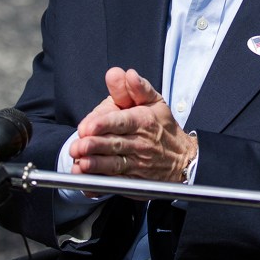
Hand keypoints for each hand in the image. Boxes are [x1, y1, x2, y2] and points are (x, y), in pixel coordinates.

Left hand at [69, 67, 196, 182]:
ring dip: (95, 166)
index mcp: (143, 120)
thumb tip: (127, 74)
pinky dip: (100, 185)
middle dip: (94, 146)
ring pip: (113, 165)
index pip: (121, 121)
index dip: (103, 124)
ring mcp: (136, 164)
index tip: (87, 127)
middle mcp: (139, 143)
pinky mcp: (132, 181)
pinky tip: (87, 183)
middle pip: (114, 144)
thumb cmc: (163, 128)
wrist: (182, 160)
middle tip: (76, 147)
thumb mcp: (155, 102)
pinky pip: (115, 184)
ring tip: (80, 164)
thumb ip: (137, 88)